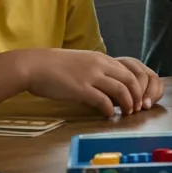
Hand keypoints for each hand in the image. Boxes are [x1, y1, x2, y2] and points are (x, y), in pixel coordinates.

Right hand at [23, 50, 160, 116]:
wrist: (34, 65)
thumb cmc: (54, 66)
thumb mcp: (81, 62)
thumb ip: (96, 70)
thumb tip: (107, 84)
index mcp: (100, 58)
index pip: (129, 70)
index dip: (137, 85)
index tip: (138, 96)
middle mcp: (99, 65)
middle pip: (130, 80)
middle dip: (137, 95)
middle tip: (137, 107)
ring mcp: (90, 76)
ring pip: (121, 90)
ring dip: (128, 104)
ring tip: (128, 113)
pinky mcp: (81, 89)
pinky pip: (103, 101)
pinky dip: (110, 109)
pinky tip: (109, 115)